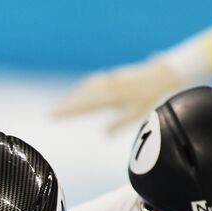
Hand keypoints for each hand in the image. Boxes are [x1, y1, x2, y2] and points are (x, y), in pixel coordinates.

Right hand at [52, 59, 179, 134]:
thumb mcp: (136, 114)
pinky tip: (80, 93)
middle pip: (81, 97)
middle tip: (50, 114)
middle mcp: (107, 86)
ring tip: (62, 108)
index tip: (52, 115)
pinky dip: (83, 90)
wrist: (161, 74)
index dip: (67, 111)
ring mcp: (108, 80)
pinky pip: (92, 83)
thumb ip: (119, 124)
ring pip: (86, 89)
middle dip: (66, 106)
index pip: (83, 105)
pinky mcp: (111, 76)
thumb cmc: (150, 96)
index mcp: (110, 96)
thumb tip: (104, 135)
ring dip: (74, 97)